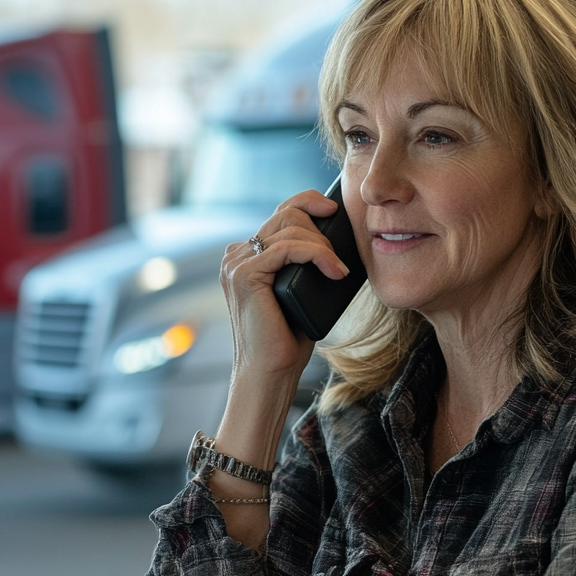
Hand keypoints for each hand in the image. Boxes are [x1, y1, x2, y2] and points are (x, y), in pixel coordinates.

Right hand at [220, 189, 351, 383]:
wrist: (269, 373)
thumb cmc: (287, 339)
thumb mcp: (300, 290)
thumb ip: (305, 262)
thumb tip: (338, 239)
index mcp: (248, 256)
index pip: (280, 212)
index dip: (308, 202)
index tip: (334, 210)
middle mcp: (236, 255)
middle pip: (286, 213)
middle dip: (320, 228)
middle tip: (338, 258)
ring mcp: (236, 264)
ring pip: (289, 228)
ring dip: (322, 246)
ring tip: (338, 271)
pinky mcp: (243, 274)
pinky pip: (286, 248)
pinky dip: (316, 255)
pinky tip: (334, 272)